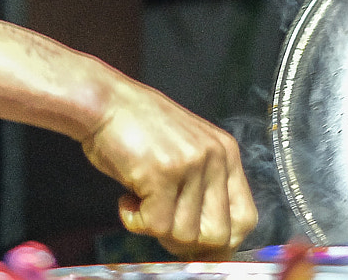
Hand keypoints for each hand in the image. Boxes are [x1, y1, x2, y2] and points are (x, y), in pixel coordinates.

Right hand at [80, 78, 257, 256]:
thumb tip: (211, 243)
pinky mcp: (162, 173)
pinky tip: (126, 198)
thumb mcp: (185, 151)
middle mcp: (215, 157)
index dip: (221, 241)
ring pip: (185, 234)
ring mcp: (190, 164)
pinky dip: (134, 221)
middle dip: (187, 242)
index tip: (195, 245)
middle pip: (220, 234)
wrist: (103, 102)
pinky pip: (155, 225)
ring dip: (157, 228)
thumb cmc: (137, 129)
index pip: (245, 218)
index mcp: (226, 152)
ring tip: (140, 200)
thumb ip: (203, 187)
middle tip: (160, 224)